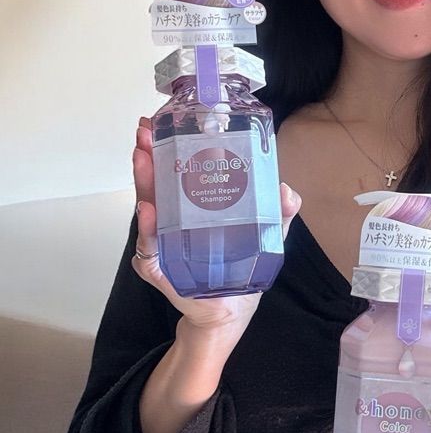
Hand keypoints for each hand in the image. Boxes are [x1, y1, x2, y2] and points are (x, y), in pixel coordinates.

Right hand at [131, 117, 300, 350]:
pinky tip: (150, 211)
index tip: (163, 121)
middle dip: (149, 155)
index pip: (178, 170)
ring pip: (149, 209)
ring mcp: (163, 244)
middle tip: (145, 132)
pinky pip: (151, 250)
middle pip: (157, 182)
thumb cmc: (240, 269)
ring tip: (143, 158)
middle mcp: (173, 220)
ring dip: (144, 182)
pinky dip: (150, 231)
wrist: (230, 311)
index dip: (170, 145)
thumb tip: (286, 191)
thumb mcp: (264, 235)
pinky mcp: (161, 270)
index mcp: (194, 206)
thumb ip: (277, 213)